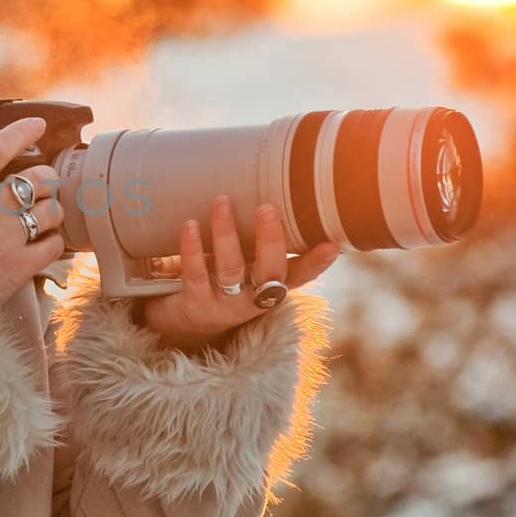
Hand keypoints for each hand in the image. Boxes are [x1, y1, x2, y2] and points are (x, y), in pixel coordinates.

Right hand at [0, 117, 65, 305]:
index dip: (22, 132)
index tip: (38, 126)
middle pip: (37, 177)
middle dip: (47, 178)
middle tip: (44, 185)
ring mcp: (5, 238)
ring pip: (52, 210)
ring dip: (52, 211)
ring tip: (44, 217)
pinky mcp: (19, 268)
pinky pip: (54, 245)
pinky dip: (53, 243)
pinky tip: (43, 244)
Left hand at [133, 194, 339, 352]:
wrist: (182, 325)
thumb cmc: (220, 284)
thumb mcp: (245, 267)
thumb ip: (258, 243)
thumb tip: (273, 191)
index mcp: (270, 288)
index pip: (300, 276)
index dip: (316, 263)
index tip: (333, 245)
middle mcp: (252, 300)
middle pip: (269, 272)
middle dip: (270, 241)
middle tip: (267, 207)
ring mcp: (223, 305)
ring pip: (230, 269)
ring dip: (226, 233)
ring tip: (221, 201)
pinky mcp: (194, 304)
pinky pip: (195, 274)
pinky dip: (193, 248)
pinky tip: (190, 225)